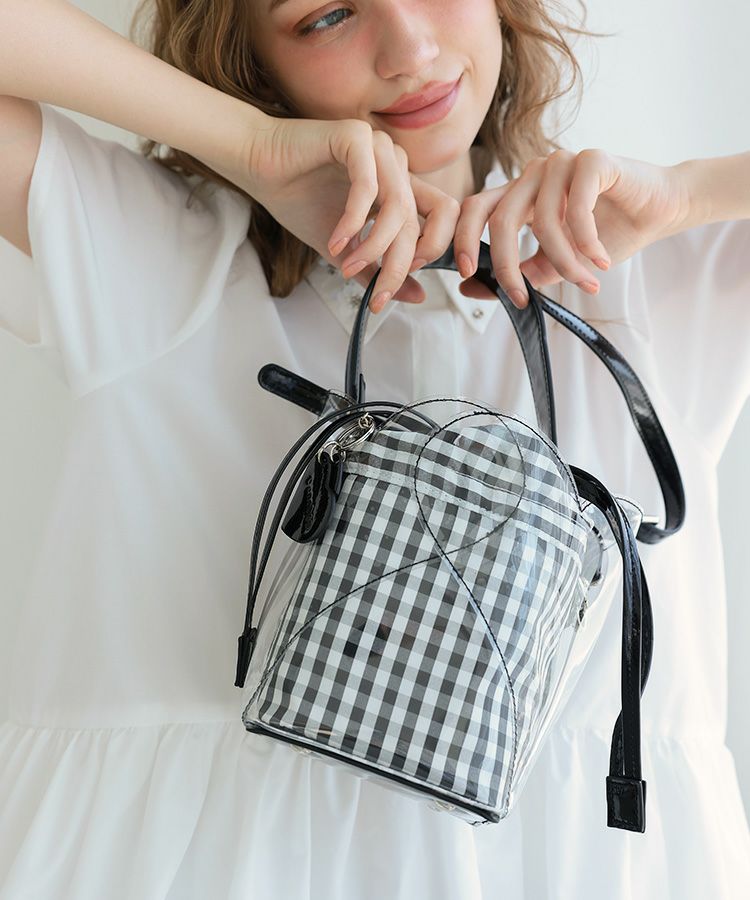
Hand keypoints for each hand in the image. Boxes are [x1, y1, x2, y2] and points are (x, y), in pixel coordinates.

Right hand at [238, 115, 460, 310]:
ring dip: (376, 245)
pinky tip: (335, 241)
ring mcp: (379, 148)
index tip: (393, 287)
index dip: (428, 255)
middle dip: (398, 265)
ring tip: (349, 265)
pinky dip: (353, 220)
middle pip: (417, 221)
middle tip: (378, 294)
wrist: (259, 167)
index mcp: (401, 185)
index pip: (439, 219)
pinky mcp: (357, 137)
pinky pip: (368, 187)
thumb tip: (418, 296)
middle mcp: (397, 164)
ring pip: (397, 206)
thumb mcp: (345, 249)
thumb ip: (379, 270)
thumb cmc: (299, 201)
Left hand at [453, 149, 691, 307]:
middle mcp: (533, 175)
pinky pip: (576, 209)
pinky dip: (586, 243)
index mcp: (518, 194)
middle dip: (507, 266)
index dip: (463, 240)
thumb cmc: (607, 235)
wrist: (658, 212)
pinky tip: (601, 259)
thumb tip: (470, 289)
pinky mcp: (591, 160)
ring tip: (585, 281)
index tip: (466, 275)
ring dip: (563, 262)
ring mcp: (560, 163)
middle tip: (520, 297)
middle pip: (500, 220)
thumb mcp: (555, 262)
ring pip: (542, 221)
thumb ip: (520, 273)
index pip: (475, 209)